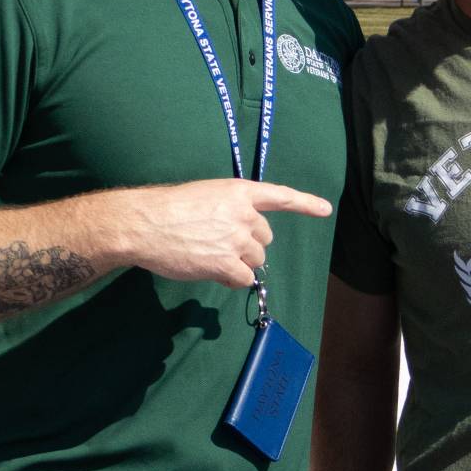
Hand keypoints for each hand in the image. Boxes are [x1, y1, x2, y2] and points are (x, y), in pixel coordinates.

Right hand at [113, 178, 331, 290]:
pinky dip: (231, 279)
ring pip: (255, 260)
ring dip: (239, 262)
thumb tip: (237, 238)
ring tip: (209, 255)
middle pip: (264, 239)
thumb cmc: (168, 208)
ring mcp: (237, 240)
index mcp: (239, 192)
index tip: (325, 209)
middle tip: (218, 243)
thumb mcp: (204, 197)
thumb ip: (228, 211)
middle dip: (247, 244)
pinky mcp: (227, 264)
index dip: (305, 203)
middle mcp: (244, 215)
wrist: (145, 224)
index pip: (280, 196)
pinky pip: (244, 279)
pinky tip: (211, 270)